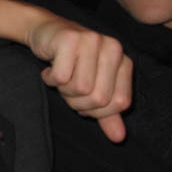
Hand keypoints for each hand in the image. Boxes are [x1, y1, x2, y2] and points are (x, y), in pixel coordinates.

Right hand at [26, 15, 132, 142]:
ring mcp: (92, 40)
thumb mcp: (92, 89)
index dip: (98, 111)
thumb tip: (118, 138)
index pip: (120, 103)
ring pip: (79, 87)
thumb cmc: (72, 63)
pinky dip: (50, 79)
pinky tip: (50, 68)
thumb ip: (106, 114)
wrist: (47, 34)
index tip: (84, 98)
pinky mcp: (70, 39)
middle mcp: (113, 48)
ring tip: (60, 76)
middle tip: (68, 87)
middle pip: (99, 97)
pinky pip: (60, 76)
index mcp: (124, 61)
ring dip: (62, 89)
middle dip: (77, 101)